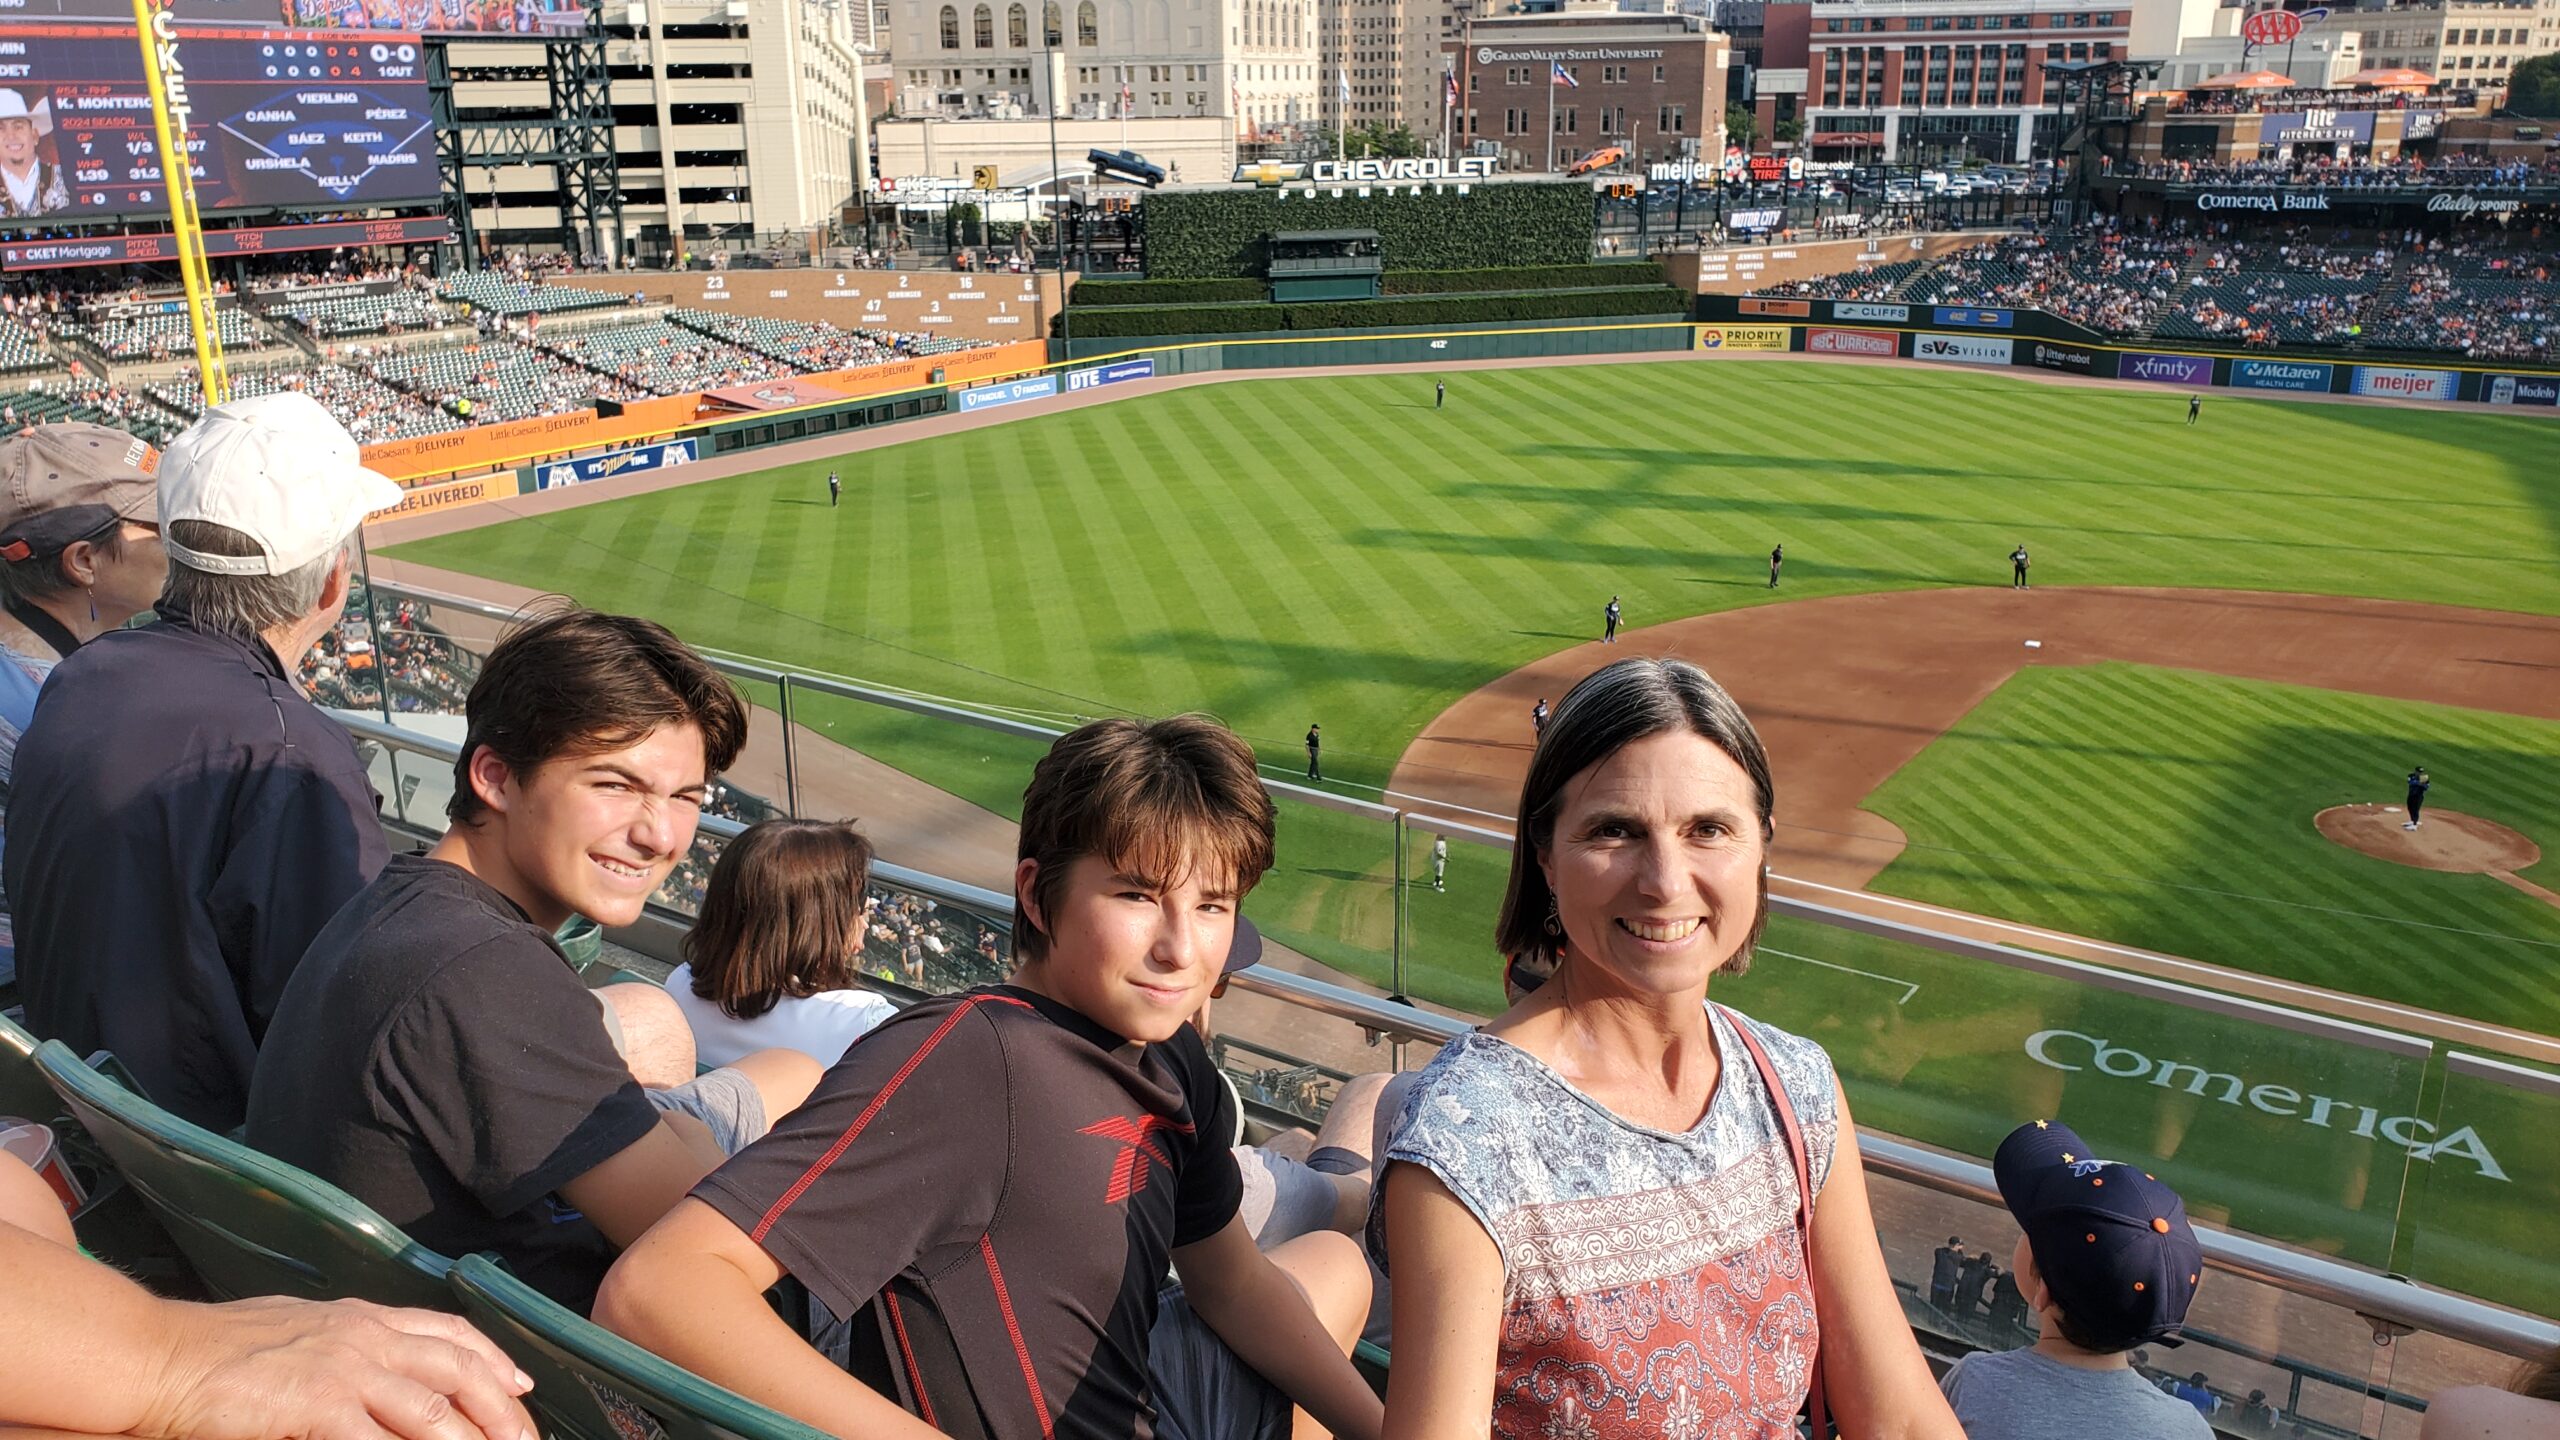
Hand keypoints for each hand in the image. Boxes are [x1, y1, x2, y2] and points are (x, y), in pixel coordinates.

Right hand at [141, 1297, 536, 1439]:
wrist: (160, 1355)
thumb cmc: (217, 1349)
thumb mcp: (299, 1332)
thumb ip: (343, 1347)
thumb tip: (374, 1372)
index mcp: (362, 1318)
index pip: (448, 1334)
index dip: (492, 1360)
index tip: (521, 1386)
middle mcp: (364, 1338)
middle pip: (459, 1372)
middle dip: (502, 1410)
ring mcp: (344, 1370)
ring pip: (433, 1412)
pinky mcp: (318, 1404)